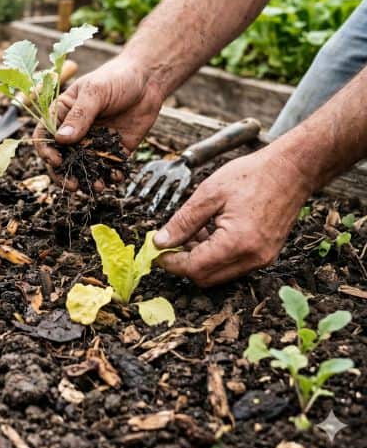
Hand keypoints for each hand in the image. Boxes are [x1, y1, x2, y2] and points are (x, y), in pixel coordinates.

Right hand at [34, 56, 162, 190]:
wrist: (149, 79)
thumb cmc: (116, 77)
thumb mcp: (95, 92)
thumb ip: (80, 115)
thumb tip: (62, 139)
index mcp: (62, 114)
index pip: (44, 135)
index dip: (46, 151)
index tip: (56, 161)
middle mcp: (75, 131)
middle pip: (62, 157)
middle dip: (65, 174)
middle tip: (74, 185)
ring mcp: (94, 142)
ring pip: (84, 167)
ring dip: (88, 179)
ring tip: (97, 186)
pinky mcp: (114, 149)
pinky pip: (109, 168)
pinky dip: (111, 176)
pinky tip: (116, 177)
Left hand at [153, 148, 312, 286]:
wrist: (292, 170)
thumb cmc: (252, 175)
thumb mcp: (208, 194)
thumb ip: (182, 221)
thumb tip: (160, 242)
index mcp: (237, 243)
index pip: (194, 268)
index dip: (170, 262)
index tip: (155, 250)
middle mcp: (252, 258)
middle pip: (205, 278)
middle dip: (183, 263)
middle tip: (169, 242)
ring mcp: (262, 259)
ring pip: (218, 274)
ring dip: (199, 259)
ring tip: (191, 231)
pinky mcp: (266, 254)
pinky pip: (233, 265)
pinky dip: (215, 255)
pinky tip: (209, 231)